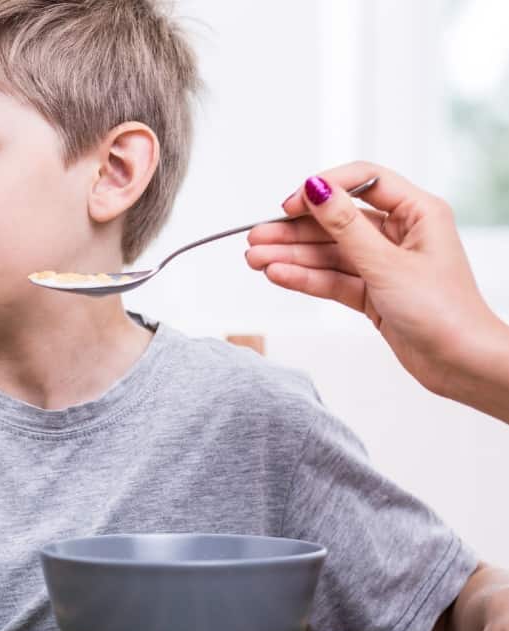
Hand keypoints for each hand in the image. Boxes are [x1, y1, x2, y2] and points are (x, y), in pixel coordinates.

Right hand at [245, 161, 508, 418]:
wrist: (460, 364)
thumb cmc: (445, 313)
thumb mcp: (387, 264)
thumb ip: (345, 227)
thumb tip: (316, 189)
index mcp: (418, 213)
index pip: (363, 182)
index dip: (324, 189)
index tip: (291, 205)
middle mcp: (399, 234)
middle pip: (336, 222)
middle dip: (294, 231)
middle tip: (257, 237)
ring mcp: (383, 265)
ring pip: (328, 253)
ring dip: (291, 257)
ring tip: (255, 259)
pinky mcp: (372, 293)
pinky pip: (331, 279)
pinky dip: (305, 278)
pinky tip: (277, 275)